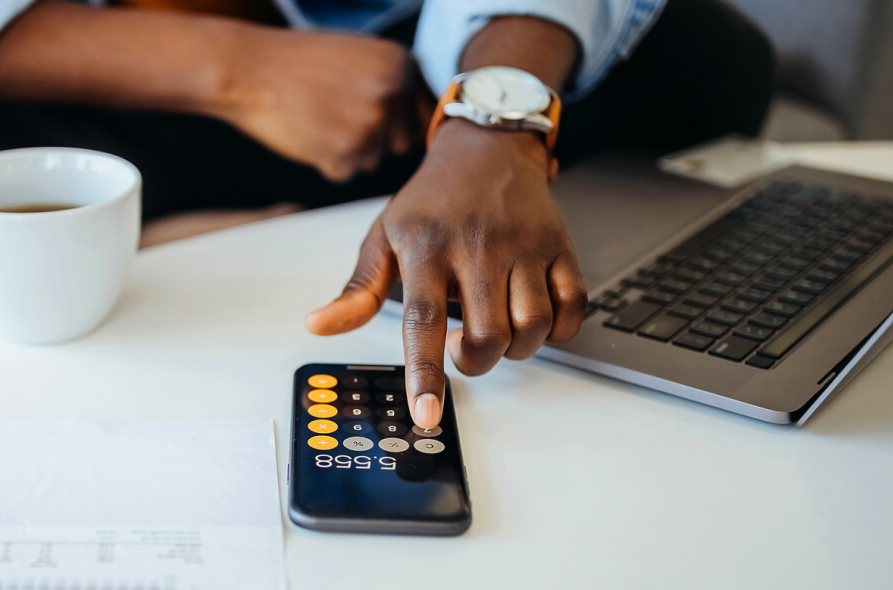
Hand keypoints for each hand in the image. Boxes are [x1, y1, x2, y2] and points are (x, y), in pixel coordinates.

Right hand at [214, 29, 431, 181]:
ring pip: (373, 161)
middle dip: (375, 140)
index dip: (399, 123)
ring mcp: (372, 124)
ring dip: (348, 151)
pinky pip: (345, 172)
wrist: (248, 69)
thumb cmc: (295, 62)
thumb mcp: (357, 56)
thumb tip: (414, 119)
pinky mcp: (346, 153)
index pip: (423, 112)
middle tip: (337, 119)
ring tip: (317, 120)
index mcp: (401, 63)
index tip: (380, 125)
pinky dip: (325, 162)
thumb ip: (390, 83)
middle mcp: (394, 92)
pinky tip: (306, 133)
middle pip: (402, 143)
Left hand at [305, 122, 587, 428]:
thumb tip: (318, 326)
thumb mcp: (383, 237)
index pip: (423, 321)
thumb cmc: (432, 201)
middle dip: (475, 362)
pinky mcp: (560, 246)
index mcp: (427, 248)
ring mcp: (524, 246)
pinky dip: (559, 329)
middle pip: (486, 335)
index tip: (425, 414)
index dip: (425, 373)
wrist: (487, 148)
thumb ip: (357, 290)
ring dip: (517, 348)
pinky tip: (534, 318)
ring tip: (497, 331)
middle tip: (462, 347)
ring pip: (533, 326)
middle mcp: (478, 247)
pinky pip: (573, 307)